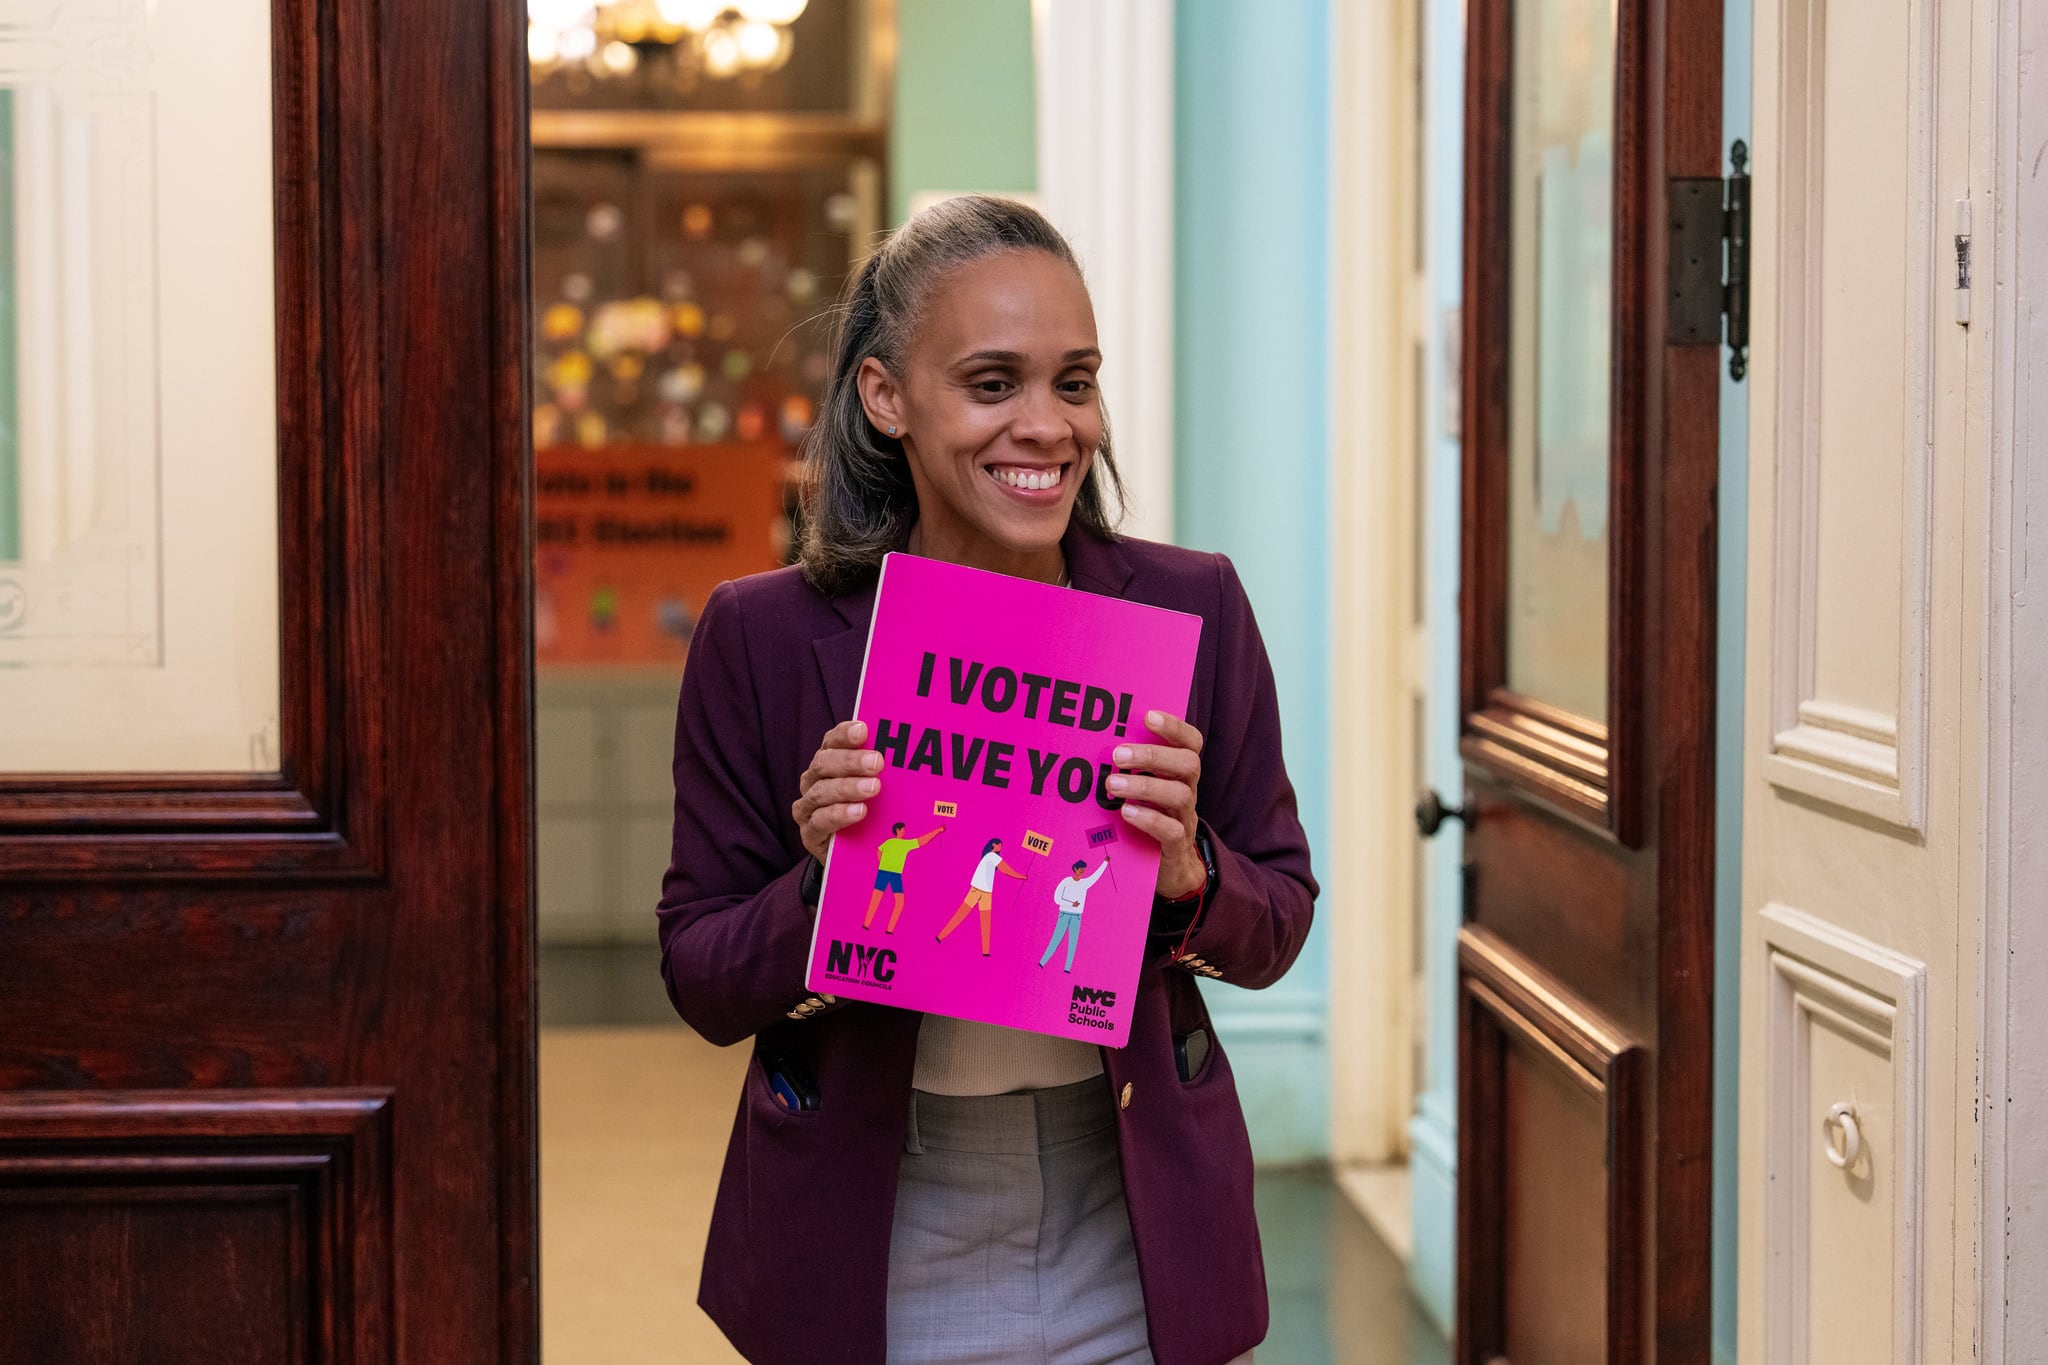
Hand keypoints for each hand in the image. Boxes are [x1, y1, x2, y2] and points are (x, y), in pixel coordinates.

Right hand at [791, 720, 881, 863]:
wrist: (855, 851)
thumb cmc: (871, 810)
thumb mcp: (878, 785)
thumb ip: (888, 769)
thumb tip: (915, 751)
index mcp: (828, 761)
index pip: (832, 741)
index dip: (845, 734)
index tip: (864, 730)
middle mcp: (813, 780)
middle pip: (824, 763)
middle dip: (851, 761)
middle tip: (877, 762)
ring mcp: (808, 807)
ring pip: (821, 791)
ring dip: (848, 788)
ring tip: (873, 788)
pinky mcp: (809, 833)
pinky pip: (819, 821)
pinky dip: (839, 815)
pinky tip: (859, 812)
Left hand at [1107, 711, 1204, 898]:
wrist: (1171, 869)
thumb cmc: (1148, 818)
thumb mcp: (1143, 790)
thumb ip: (1129, 769)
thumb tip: (1091, 743)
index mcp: (1180, 773)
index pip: (1190, 743)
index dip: (1175, 727)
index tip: (1148, 716)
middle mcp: (1188, 791)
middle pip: (1188, 764)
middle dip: (1153, 755)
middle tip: (1118, 754)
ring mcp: (1185, 818)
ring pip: (1179, 795)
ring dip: (1144, 786)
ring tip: (1113, 784)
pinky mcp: (1177, 846)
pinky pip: (1171, 831)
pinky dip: (1149, 819)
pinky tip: (1126, 813)